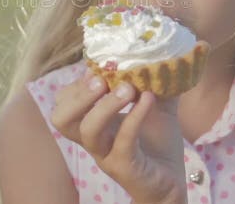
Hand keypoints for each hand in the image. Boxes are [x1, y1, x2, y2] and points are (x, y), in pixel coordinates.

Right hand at [50, 68, 186, 203]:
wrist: (172, 181)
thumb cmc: (158, 143)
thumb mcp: (156, 105)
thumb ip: (155, 81)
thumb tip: (167, 52)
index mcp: (92, 122)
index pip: (64, 102)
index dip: (77, 83)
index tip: (101, 66)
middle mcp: (93, 139)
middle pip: (62, 118)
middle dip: (79, 95)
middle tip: (103, 80)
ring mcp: (105, 154)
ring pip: (87, 130)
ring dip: (104, 105)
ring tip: (127, 89)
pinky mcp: (124, 167)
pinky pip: (123, 141)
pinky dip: (134, 117)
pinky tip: (148, 100)